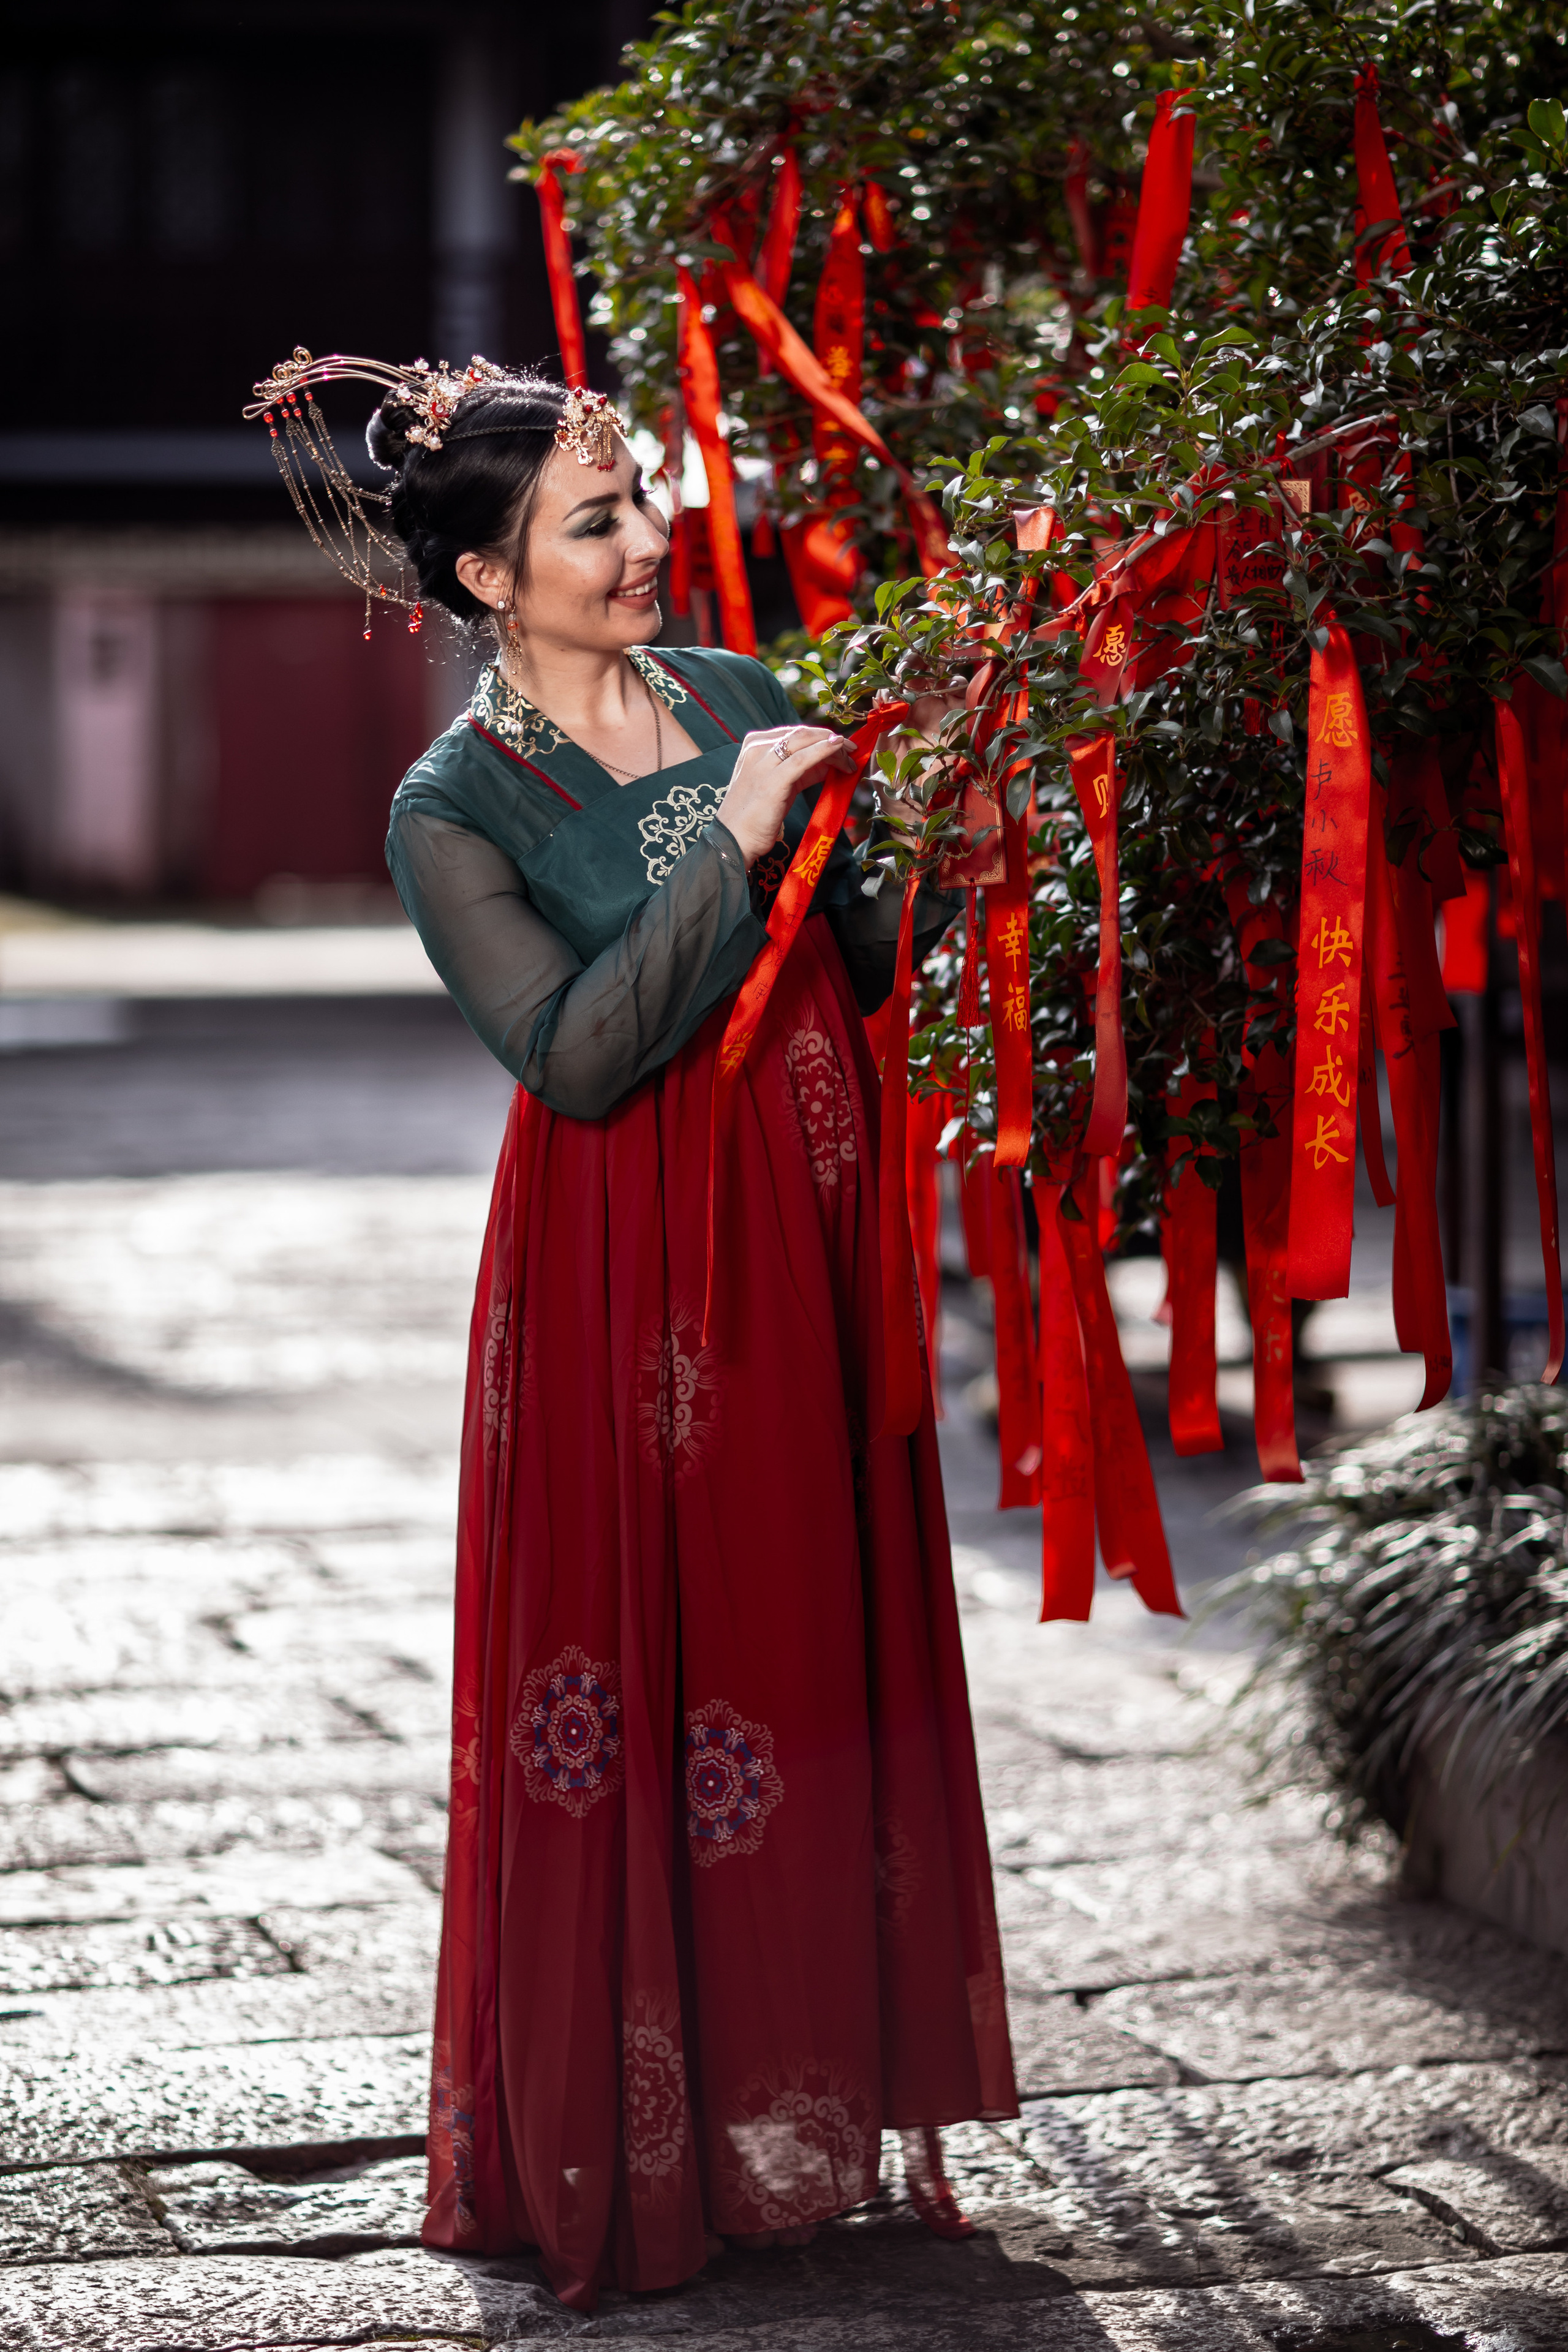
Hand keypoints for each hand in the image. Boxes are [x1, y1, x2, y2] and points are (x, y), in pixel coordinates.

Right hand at [716, 725, 856, 866]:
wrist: (734, 840)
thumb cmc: (755, 817)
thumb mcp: (777, 785)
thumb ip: (799, 771)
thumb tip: (828, 763)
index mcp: (754, 746)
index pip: (794, 734)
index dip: (821, 737)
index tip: (841, 746)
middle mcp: (757, 748)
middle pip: (802, 734)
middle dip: (830, 739)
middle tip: (852, 750)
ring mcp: (763, 762)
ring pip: (805, 741)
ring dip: (833, 746)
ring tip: (850, 757)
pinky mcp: (773, 780)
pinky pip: (804, 758)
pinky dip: (824, 750)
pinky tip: (838, 749)